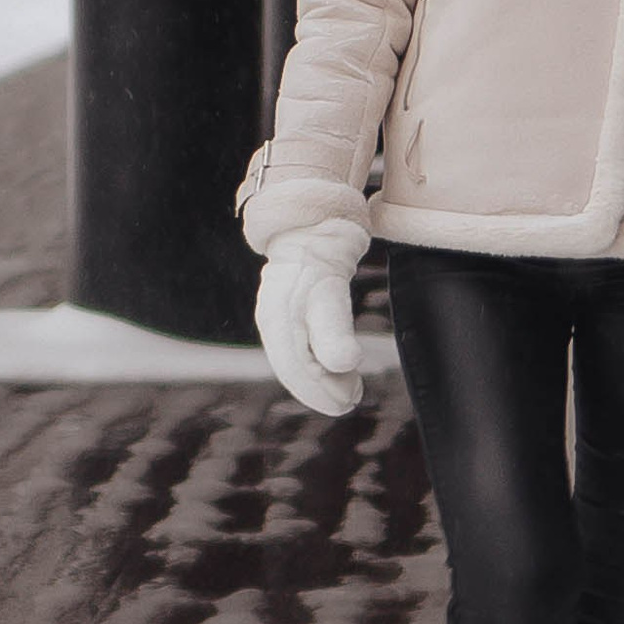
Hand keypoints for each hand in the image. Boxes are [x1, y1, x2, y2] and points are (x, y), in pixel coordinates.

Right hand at [256, 221, 368, 415]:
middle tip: (352, 399)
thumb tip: (344, 366)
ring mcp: (274, 317)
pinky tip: (331, 371)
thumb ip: (333, 333)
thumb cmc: (321, 260)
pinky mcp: (282, 313)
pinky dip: (312, 366)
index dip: (323, 390)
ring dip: (319, 381)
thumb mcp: (329, 296)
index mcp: (278, 322)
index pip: (297, 370)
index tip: (352, 398)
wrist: (309, 225)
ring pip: (292, 362)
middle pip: (293, 369)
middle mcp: (271, 322)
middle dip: (322, 390)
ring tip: (348, 390)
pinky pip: (294, 350)